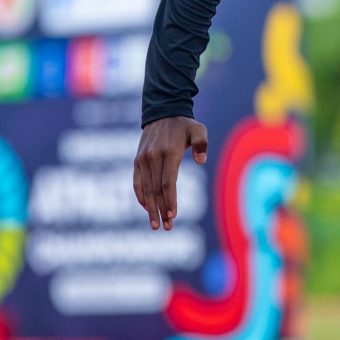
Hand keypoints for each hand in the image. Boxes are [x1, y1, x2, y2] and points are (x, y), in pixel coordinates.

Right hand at [133, 115, 207, 229]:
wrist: (162, 112)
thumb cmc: (184, 125)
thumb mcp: (198, 129)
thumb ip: (202, 143)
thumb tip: (201, 160)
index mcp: (168, 152)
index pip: (167, 182)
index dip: (170, 200)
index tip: (173, 215)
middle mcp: (153, 157)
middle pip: (156, 190)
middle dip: (161, 210)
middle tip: (166, 228)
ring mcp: (143, 160)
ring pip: (145, 189)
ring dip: (150, 209)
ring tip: (155, 225)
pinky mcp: (137, 161)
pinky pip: (137, 183)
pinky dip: (141, 197)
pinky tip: (147, 209)